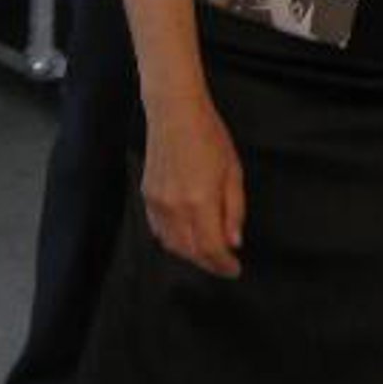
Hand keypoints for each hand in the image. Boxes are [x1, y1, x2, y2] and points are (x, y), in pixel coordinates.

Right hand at [141, 89, 244, 277]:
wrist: (175, 114)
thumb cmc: (209, 136)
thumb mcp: (233, 171)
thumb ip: (234, 210)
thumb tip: (234, 242)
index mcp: (200, 201)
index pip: (211, 248)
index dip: (223, 265)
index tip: (234, 269)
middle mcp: (175, 207)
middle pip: (190, 252)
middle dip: (209, 263)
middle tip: (224, 265)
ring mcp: (157, 204)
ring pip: (172, 245)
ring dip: (191, 255)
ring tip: (208, 253)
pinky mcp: (147, 197)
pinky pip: (159, 231)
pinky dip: (173, 241)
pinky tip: (186, 238)